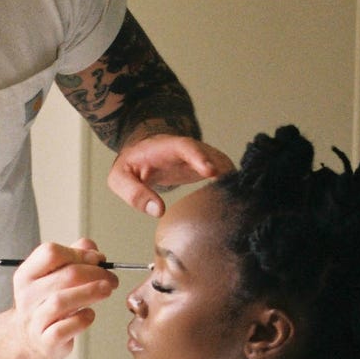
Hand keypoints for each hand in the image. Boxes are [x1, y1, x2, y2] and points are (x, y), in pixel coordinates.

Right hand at [11, 239, 118, 358]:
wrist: (28, 339)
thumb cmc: (46, 304)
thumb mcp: (54, 276)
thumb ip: (73, 257)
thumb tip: (92, 249)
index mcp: (27, 274)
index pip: (50, 253)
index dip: (79, 254)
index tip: (97, 259)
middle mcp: (27, 295)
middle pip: (65, 276)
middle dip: (95, 273)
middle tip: (111, 278)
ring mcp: (35, 319)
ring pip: (62, 301)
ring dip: (90, 293)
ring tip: (107, 290)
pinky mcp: (46, 340)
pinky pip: (65, 328)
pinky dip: (82, 319)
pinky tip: (90, 314)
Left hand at [108, 135, 233, 216]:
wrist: (143, 152)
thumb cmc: (131, 165)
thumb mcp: (120, 178)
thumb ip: (134, 193)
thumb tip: (158, 211)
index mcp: (166, 147)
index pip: (185, 147)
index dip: (199, 157)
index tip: (210, 172)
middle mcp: (188, 150)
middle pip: (211, 155)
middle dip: (223, 170)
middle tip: (234, 189)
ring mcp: (200, 157)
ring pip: (222, 165)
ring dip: (231, 180)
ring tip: (239, 198)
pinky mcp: (208, 168)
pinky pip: (224, 174)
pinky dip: (231, 185)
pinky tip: (237, 201)